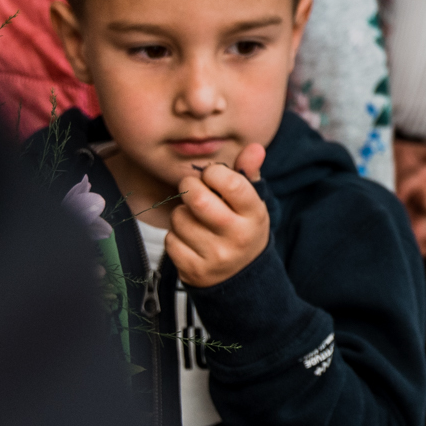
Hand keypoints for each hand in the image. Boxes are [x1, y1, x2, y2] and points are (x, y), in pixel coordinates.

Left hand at [166, 143, 270, 287]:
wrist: (242, 278)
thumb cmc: (242, 228)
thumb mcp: (252, 202)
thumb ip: (249, 173)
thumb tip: (254, 147)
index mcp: (254, 216)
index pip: (231, 183)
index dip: (214, 172)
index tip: (212, 175)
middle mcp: (237, 237)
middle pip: (198, 199)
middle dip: (189, 187)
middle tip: (192, 188)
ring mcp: (216, 256)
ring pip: (180, 218)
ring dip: (181, 214)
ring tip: (195, 219)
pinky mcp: (194, 270)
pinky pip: (171, 240)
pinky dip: (175, 236)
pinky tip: (190, 239)